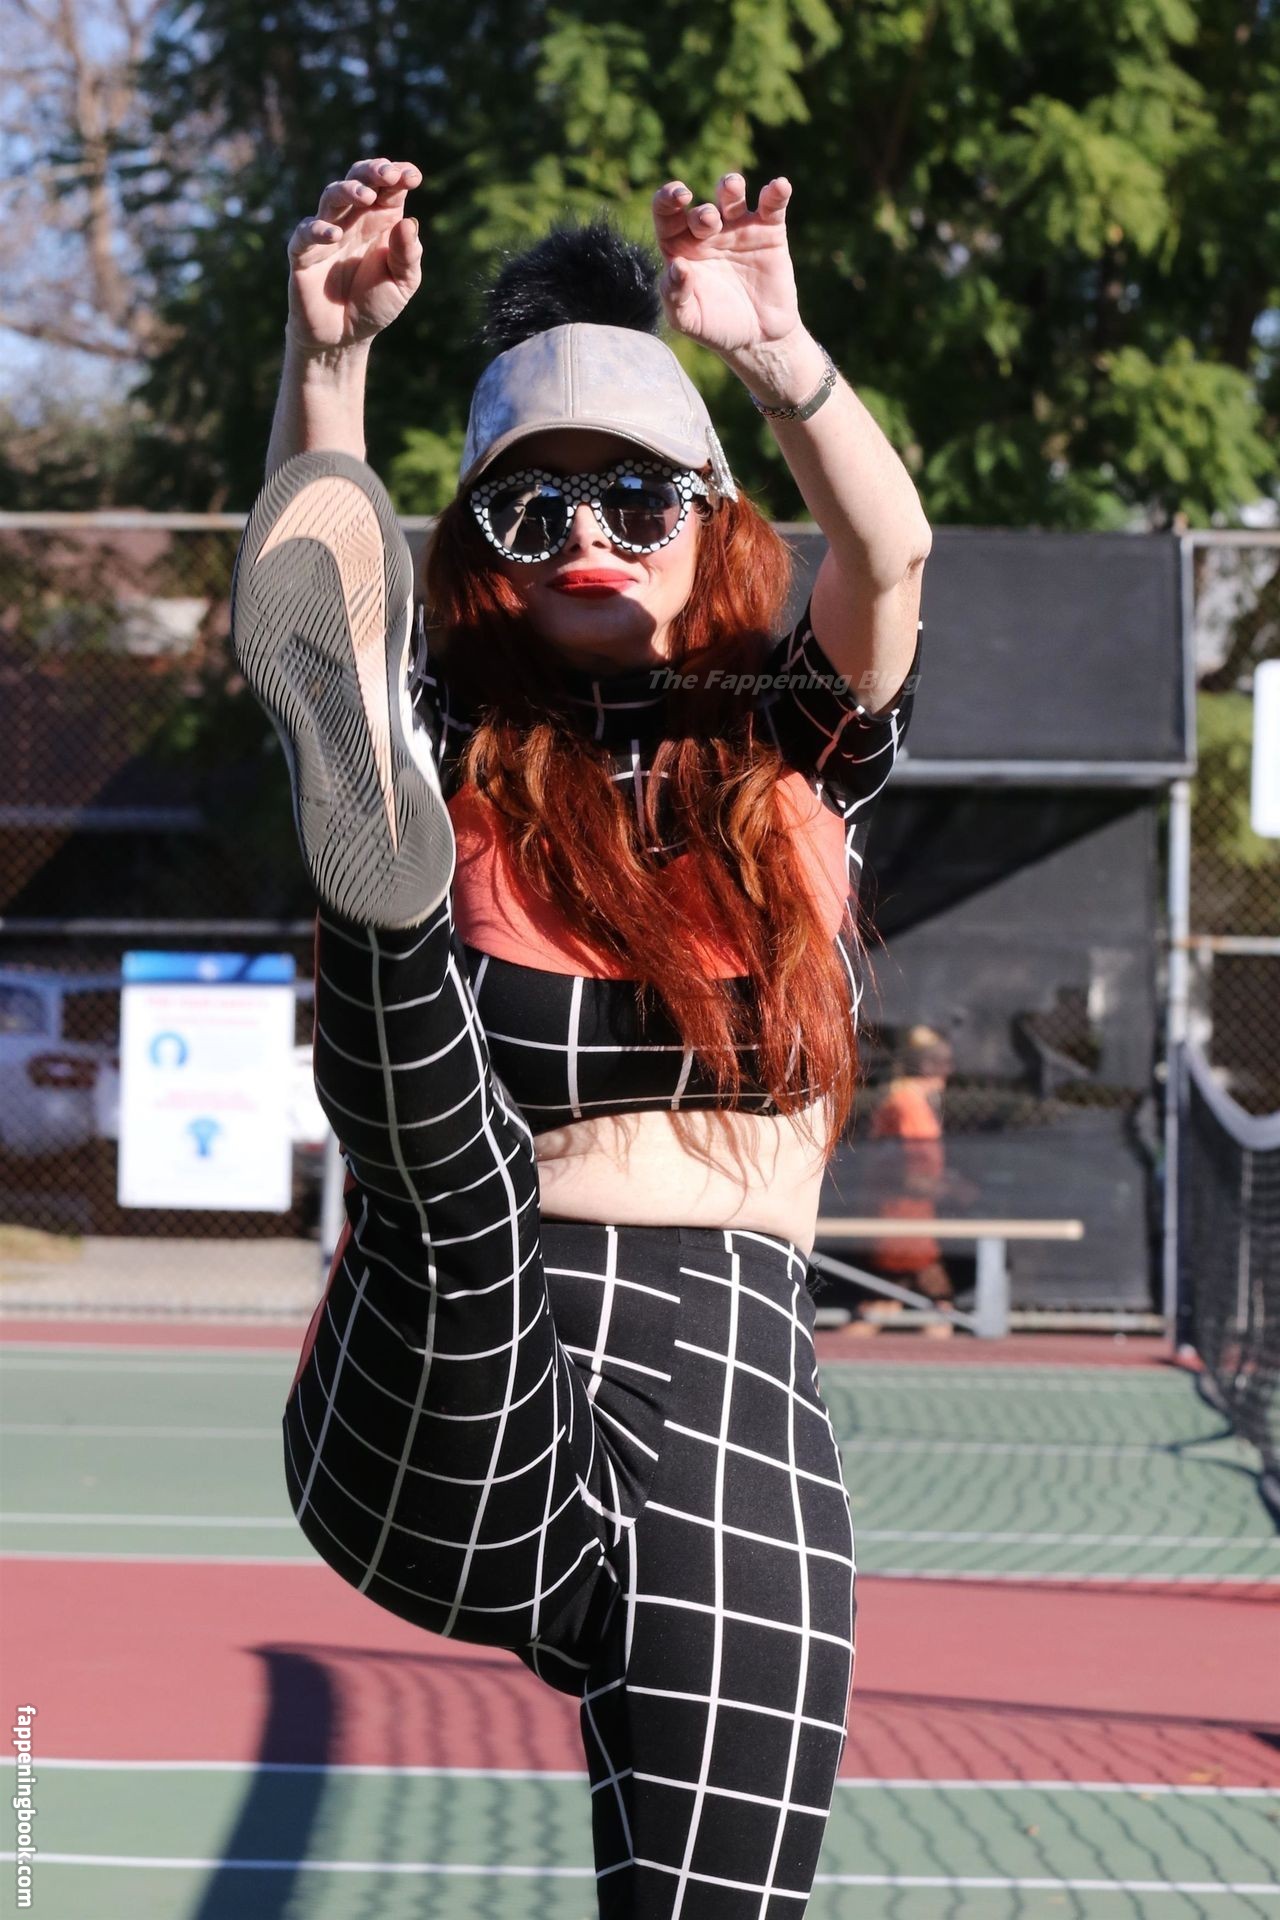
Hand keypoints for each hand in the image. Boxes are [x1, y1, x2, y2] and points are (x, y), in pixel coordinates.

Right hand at [284, 158, 423, 351]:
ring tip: (366, 195)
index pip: (388, 188)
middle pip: (358, 180)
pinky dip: (318, 230)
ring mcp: (327, 234)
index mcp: (380, 222)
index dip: (398, 175)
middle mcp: (353, 221)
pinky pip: (305, 234)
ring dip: (348, 190)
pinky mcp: (303, 253)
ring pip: (332, 197)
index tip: (413, 176)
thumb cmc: (374, 304)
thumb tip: (408, 222)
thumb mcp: (402, 283)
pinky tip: (334, 234)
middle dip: (372, 171)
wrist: (344, 338)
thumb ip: (408, 255)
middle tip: (389, 173)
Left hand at [650, 172, 802, 358]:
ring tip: (732, 187)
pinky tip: (779, 186)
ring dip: (730, 186)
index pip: (667, 215)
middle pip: (701, 210)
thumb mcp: (689, 320)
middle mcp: (708, 234)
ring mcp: (739, 229)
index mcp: (681, 248)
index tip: (677, 197)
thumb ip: (675, 295)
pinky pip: (772, 206)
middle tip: (708, 222)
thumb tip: (676, 267)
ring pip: (732, 196)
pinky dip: (776, 194)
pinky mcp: (770, 232)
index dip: (667, 200)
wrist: (759, 337)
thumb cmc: (716, 326)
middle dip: (703, 213)